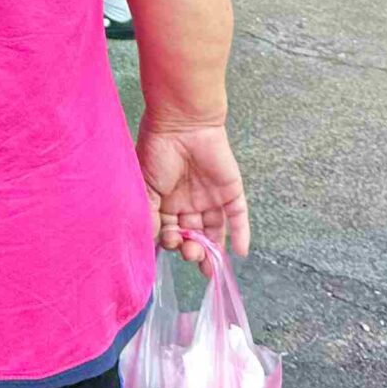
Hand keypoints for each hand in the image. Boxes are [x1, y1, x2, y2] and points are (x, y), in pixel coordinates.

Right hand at [137, 119, 250, 267]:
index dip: (171, 242)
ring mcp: (210, 198)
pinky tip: (240, 252)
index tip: (170, 244)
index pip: (171, 232)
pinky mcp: (230, 192)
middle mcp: (189, 203)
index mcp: (167, 202)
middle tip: (191, 254)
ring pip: (214, 231)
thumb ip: (149, 213)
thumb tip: (152, 240)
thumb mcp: (146, 185)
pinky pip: (238, 217)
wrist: (181, 123)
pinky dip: (241, 235)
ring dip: (213, 249)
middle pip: (193, 236)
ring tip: (209, 264)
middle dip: (192, 250)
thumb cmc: (157, 150)